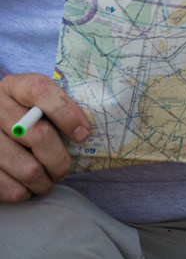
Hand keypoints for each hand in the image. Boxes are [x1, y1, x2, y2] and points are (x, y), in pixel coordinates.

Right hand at [0, 73, 91, 202]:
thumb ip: (56, 107)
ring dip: (44, 181)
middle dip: (60, 160)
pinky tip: (27, 187)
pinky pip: (7, 187)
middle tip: (64, 170)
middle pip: (39, 135)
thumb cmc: (23, 116)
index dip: (67, 113)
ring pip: (27, 168)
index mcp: (14, 86)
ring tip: (49, 181)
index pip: (41, 91)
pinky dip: (23, 192)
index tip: (83, 134)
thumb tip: (84, 132)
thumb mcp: (36, 102)